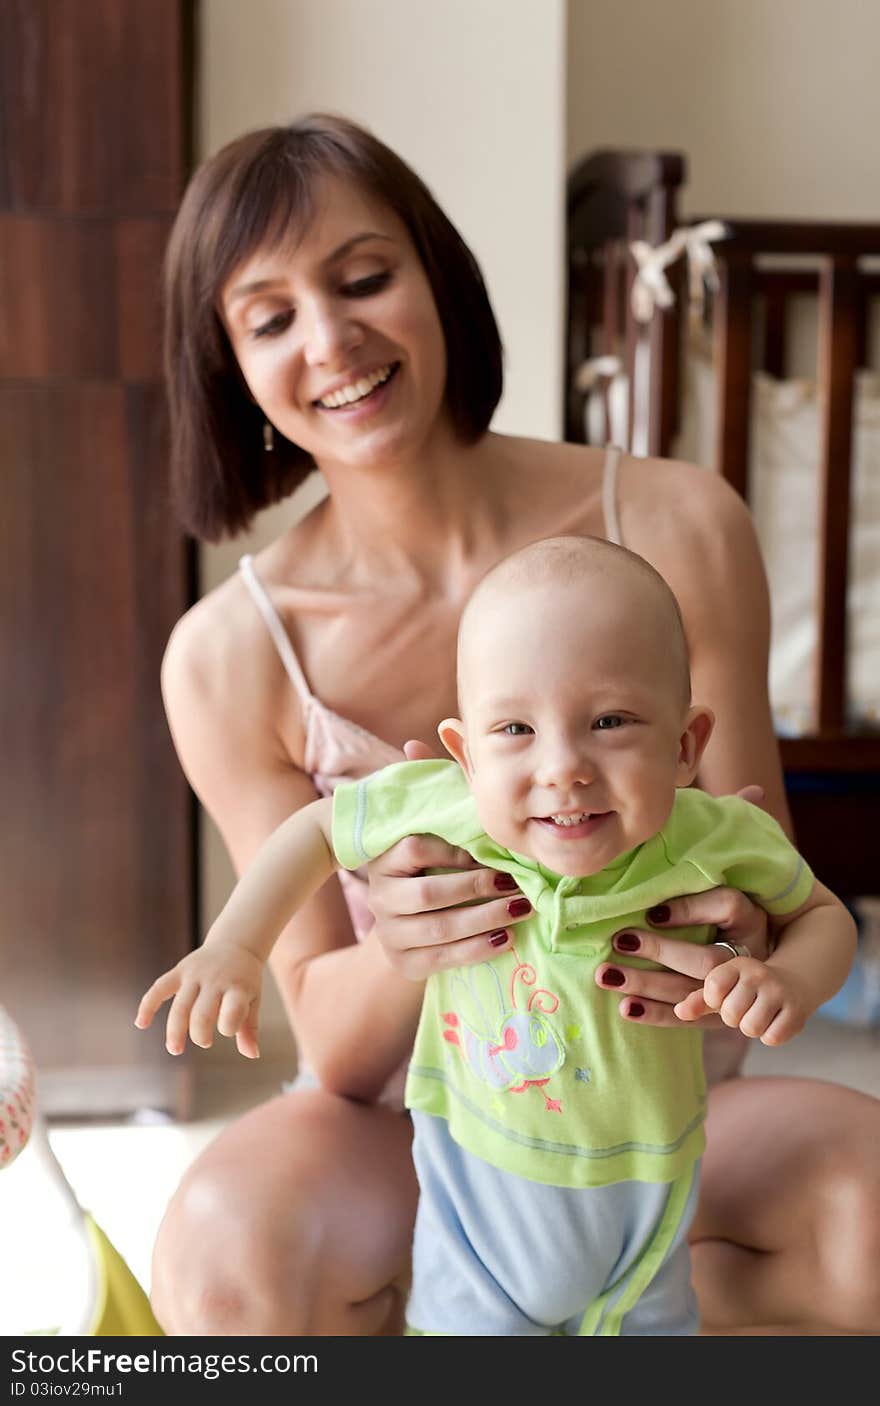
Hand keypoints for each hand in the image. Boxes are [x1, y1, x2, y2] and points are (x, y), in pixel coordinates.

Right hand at [135, 945, 262, 1057]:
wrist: (236, 943)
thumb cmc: (244, 980)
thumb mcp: (254, 1000)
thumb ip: (249, 1028)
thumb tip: (252, 1055)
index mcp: (238, 987)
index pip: (232, 1012)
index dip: (228, 1027)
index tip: (228, 1030)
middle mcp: (216, 980)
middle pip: (201, 1016)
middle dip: (200, 1036)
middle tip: (205, 1042)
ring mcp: (196, 974)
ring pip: (180, 1007)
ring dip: (175, 1032)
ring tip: (175, 1049)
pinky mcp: (180, 970)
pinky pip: (160, 988)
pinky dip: (148, 1005)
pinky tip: (141, 1024)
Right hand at [364, 738, 533, 980]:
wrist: (409, 921)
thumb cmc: (431, 862)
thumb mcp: (431, 824)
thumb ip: (432, 785)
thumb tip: (416, 742)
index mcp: (385, 857)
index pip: (414, 848)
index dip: (454, 851)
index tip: (490, 849)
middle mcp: (380, 896)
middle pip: (428, 895)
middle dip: (477, 887)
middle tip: (516, 881)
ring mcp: (390, 933)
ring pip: (439, 929)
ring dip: (485, 919)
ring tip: (521, 908)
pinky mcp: (405, 964)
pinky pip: (443, 959)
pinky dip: (478, 949)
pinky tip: (507, 939)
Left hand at [594, 783, 770, 1028]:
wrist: (766, 958)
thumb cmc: (734, 898)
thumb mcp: (737, 867)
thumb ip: (735, 831)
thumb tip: (756, 789)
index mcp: (751, 912)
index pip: (729, 908)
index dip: (692, 909)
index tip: (654, 909)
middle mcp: (747, 951)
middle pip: (708, 956)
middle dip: (661, 951)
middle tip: (619, 940)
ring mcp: (734, 986)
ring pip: (692, 990)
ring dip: (647, 985)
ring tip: (605, 975)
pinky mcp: (718, 1011)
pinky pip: (687, 1018)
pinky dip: (655, 1016)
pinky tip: (624, 1010)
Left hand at [672, 956, 808, 1043]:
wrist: (793, 983)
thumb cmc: (746, 989)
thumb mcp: (721, 989)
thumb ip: (698, 1000)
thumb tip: (679, 1012)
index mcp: (736, 965)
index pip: (713, 989)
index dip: (714, 1001)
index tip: (724, 996)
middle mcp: (759, 974)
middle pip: (730, 1014)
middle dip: (734, 1018)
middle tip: (745, 1007)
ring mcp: (780, 992)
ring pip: (751, 1028)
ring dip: (752, 1027)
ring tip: (758, 1014)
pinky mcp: (797, 1012)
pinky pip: (772, 1037)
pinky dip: (770, 1035)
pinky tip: (774, 1020)